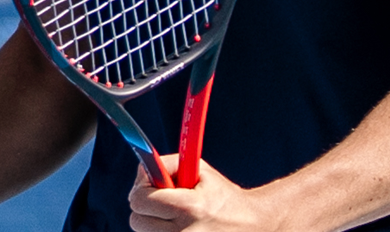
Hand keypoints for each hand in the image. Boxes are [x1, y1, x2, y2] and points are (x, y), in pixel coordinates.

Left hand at [129, 155, 278, 231]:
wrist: (253, 225)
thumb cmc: (222, 196)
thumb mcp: (200, 171)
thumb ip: (167, 165)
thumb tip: (142, 170)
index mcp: (190, 207)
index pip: (139, 200)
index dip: (141, 190)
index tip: (152, 187)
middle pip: (136, 221)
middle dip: (145, 208)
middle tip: (160, 203)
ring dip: (152, 224)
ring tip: (173, 217)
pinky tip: (177, 227)